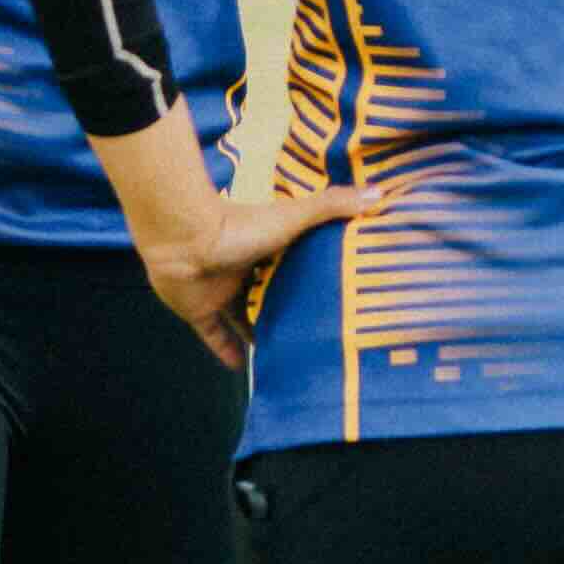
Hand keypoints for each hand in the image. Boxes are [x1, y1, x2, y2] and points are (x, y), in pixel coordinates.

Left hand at [129, 183, 360, 373]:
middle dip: (284, 310)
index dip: (307, 279)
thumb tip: (379, 194)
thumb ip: (332, 205)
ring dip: (258, 334)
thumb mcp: (293, 217)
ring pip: (242, 317)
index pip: (290, 266)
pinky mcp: (199, 310)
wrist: (184, 240)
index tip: (330, 296)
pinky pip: (214, 335)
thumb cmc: (240, 227)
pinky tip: (242, 369)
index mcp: (265, 248)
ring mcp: (220, 291)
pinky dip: (226, 351)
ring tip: (284, 355)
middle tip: (311, 333)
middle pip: (267, 294)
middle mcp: (243, 270)